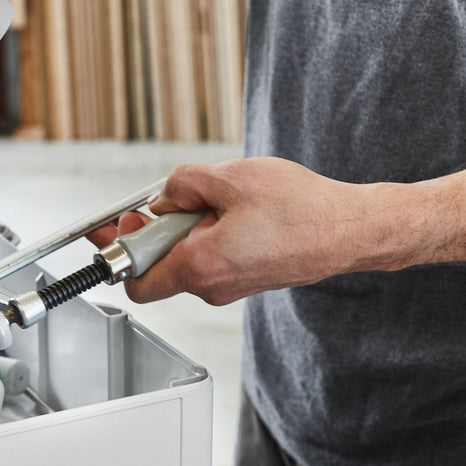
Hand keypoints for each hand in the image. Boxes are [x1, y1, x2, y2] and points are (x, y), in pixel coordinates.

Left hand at [93, 157, 388, 305]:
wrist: (352, 229)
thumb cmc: (301, 209)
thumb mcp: (229, 177)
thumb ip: (181, 184)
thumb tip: (162, 197)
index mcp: (200, 267)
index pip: (135, 281)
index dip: (119, 250)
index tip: (114, 227)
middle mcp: (212, 287)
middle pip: (160, 263)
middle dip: (160, 227)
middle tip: (178, 199)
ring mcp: (230, 288)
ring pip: (187, 257)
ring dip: (190, 227)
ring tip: (224, 201)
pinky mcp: (246, 280)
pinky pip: (211, 257)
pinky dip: (211, 234)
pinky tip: (238, 211)